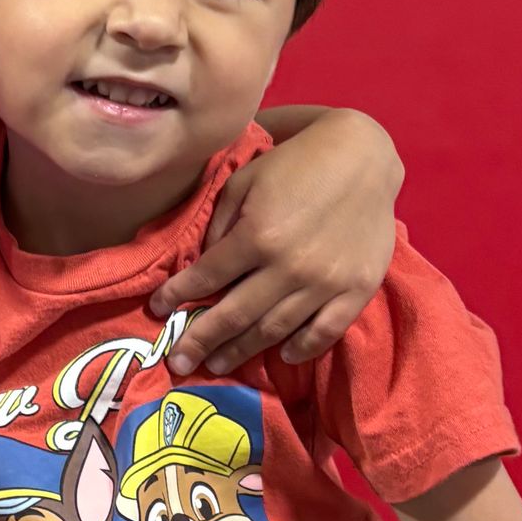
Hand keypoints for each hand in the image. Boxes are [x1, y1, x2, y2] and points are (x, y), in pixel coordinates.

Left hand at [148, 109, 401, 374]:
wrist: (364, 156)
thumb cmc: (297, 163)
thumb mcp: (245, 181)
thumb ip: (220, 225)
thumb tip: (204, 265)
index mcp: (257, 236)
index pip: (206, 277)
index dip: (177, 296)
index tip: (157, 309)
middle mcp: (289, 268)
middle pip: (234, 316)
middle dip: (200, 341)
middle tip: (179, 362)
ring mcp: (325, 284)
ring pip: (274, 331)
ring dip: (241, 352)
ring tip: (217, 364)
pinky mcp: (357, 291)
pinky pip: (325, 332)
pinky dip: (302, 349)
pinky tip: (283, 355)